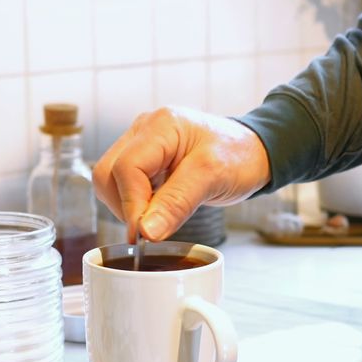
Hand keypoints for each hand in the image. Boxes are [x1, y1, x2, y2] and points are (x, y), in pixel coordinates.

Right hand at [93, 106, 270, 241]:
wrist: (253, 152)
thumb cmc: (240, 156)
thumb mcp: (213, 177)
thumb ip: (177, 203)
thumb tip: (145, 231)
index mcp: (160, 126)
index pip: (126, 168)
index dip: (132, 205)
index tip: (144, 235)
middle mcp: (144, 130)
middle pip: (108, 173)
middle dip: (125, 206)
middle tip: (151, 227)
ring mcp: (141, 144)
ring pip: (110, 181)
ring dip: (127, 206)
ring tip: (158, 215)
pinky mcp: (144, 159)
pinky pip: (123, 185)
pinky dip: (134, 203)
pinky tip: (157, 209)